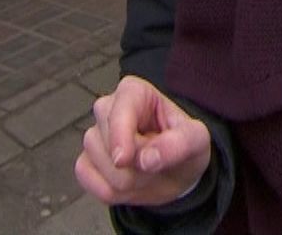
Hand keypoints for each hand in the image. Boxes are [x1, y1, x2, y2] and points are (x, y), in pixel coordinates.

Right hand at [74, 75, 212, 207]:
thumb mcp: (196, 140)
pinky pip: (87, 178)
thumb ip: (179, 144)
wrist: (175, 170)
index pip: (119, 110)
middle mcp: (108, 108)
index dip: (119, 135)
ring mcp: (94, 135)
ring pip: (102, 166)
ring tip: (147, 172)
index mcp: (134, 92)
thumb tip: (147, 159)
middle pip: (110, 145)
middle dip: (136, 166)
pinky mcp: (84, 160)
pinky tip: (129, 184)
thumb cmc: (184, 145)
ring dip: (128, 181)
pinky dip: (109, 190)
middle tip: (157, 164)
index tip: (124, 159)